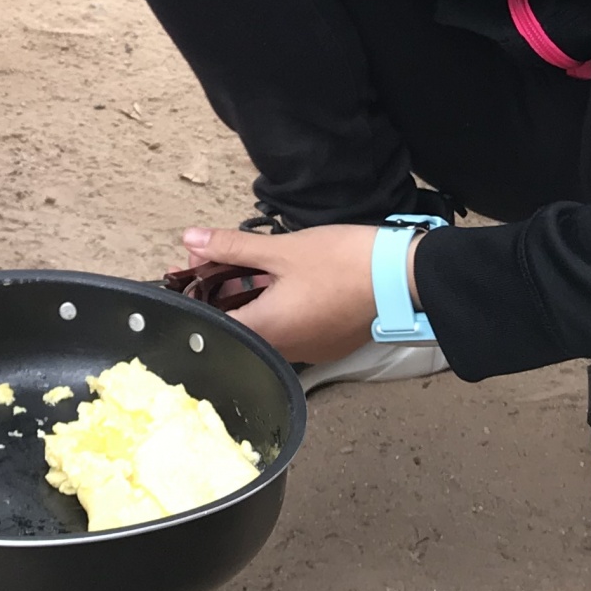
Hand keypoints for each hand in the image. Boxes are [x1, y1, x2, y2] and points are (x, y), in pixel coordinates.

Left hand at [176, 221, 410, 366]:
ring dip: (249, 302)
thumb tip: (189, 240)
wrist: (403, 277)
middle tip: (212, 264)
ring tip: (243, 268)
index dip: (194, 302)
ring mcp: (310, 350)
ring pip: (265, 330)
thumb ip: (231, 247)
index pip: (213, 328)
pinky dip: (276, 310)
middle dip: (220, 297)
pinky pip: (291, 331)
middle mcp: (286, 350)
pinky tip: (278, 285)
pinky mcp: (328, 343)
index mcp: (268, 331)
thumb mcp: (282, 250)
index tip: (186, 278)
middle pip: (238, 330)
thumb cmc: (344, 263)